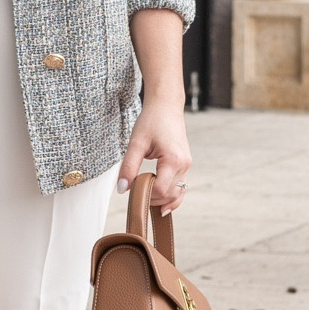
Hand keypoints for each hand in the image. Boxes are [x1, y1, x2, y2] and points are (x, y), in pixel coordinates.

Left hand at [116, 93, 190, 213]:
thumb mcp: (136, 143)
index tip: (132, 187)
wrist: (166, 106)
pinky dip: (170, 195)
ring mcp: (186, 165)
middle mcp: (184, 165)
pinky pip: (180, 187)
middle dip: (152, 198)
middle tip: (134, 194)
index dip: (145, 193)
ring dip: (162, 200)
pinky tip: (160, 203)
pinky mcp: (184, 164)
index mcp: (173, 160)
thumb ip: (129, 167)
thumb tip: (122, 189)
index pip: (160, 189)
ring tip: (146, 202)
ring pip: (177, 194)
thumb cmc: (151, 121)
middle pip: (169, 194)